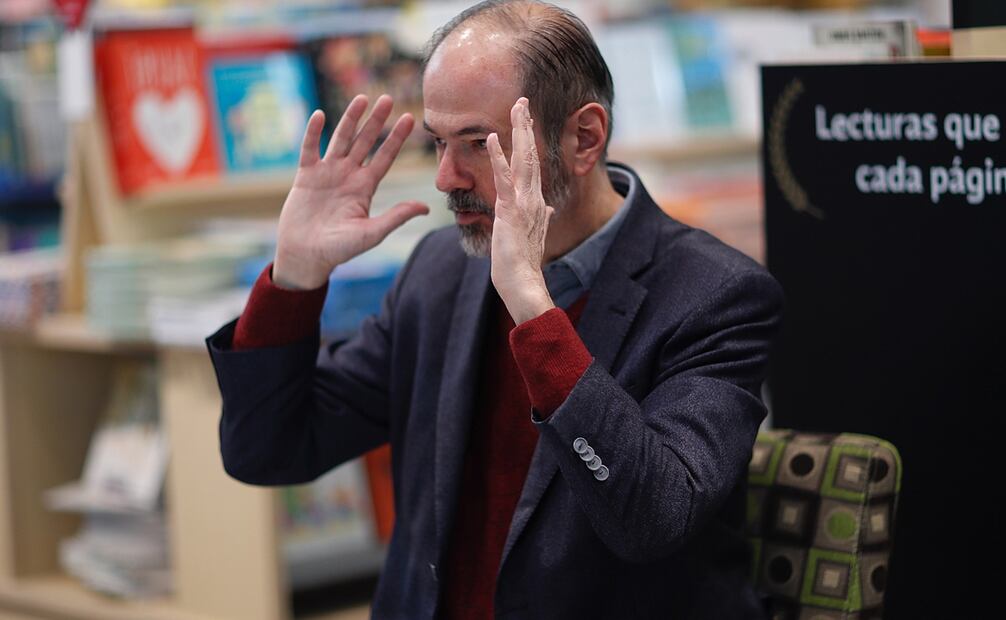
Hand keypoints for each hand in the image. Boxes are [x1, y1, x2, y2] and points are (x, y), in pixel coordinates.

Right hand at [273, 95, 428, 289]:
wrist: (306, 256)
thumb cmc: (340, 249)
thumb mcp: (372, 233)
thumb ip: (396, 217)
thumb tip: (425, 208)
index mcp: (365, 187)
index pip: (385, 157)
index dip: (397, 138)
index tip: (410, 119)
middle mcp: (348, 175)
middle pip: (365, 142)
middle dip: (376, 121)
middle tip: (388, 98)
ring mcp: (327, 173)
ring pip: (340, 139)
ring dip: (350, 119)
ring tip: (361, 99)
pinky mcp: (305, 175)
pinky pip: (309, 149)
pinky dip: (313, 133)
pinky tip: (320, 115)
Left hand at [487, 97, 555, 323]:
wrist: (523, 284)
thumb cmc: (522, 264)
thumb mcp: (533, 235)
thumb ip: (541, 217)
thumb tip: (548, 206)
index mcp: (535, 202)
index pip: (532, 164)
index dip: (529, 140)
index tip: (525, 118)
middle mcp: (533, 197)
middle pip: (531, 154)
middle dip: (526, 125)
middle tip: (523, 99)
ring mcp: (523, 203)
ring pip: (523, 159)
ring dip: (519, 131)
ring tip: (517, 106)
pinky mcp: (510, 211)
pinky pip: (504, 178)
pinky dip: (499, 156)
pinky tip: (494, 137)